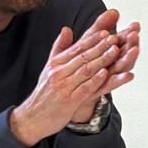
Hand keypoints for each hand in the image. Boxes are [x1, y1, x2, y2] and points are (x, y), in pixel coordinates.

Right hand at [9, 10, 129, 145]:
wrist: (31, 118)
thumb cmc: (44, 92)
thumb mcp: (49, 68)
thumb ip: (59, 49)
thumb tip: (67, 28)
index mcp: (55, 64)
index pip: (77, 49)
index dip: (93, 40)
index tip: (107, 32)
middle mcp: (58, 73)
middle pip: (83, 57)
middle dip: (101, 46)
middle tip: (116, 38)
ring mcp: (63, 87)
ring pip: (86, 70)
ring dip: (103, 59)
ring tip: (116, 51)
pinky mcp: (68, 101)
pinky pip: (84, 88)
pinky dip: (95, 80)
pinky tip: (106, 73)